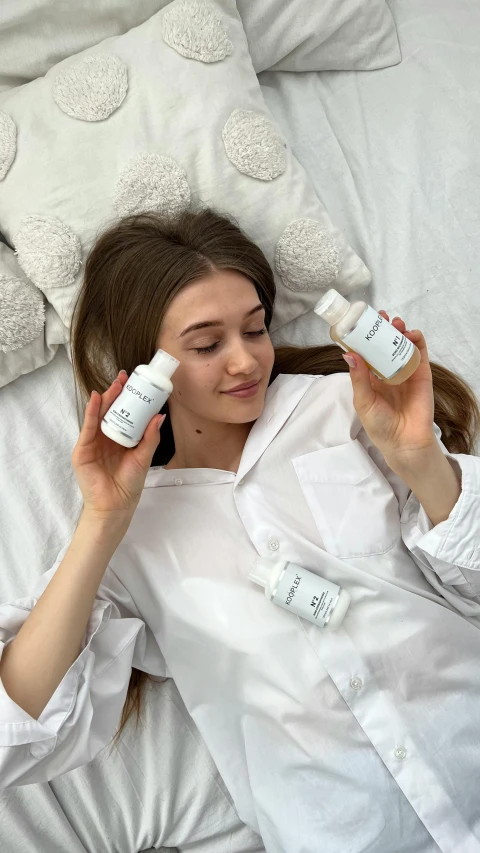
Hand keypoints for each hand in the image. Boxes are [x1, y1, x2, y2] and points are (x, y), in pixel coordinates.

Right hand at [71, 371, 164, 524]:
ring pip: (98, 415)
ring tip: (115, 385)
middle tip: (125, 377)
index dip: (128, 398)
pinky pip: (87, 427)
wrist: (115, 505)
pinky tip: (95, 400)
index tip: (136, 383)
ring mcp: (93, 442)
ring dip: (105, 398)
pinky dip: (90, 412)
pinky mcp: (83, 449)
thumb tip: (159, 416)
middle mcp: (106, 438)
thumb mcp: (143, 457)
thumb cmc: (129, 484)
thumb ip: (150, 437)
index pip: (124, 413)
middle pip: (110, 410)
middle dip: (116, 393)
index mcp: (121, 438)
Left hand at [343, 312, 435, 467]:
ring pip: (401, 345)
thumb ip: (359, 378)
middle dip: (382, 329)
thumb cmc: (380, 425)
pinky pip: (419, 353)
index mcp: (371, 377)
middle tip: (381, 317)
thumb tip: (349, 354)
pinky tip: (411, 334)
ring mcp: (405, 370)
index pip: (366, 352)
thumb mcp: (363, 401)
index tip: (361, 322)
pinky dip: (417, 340)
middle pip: (384, 344)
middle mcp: (387, 371)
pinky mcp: (421, 373)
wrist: (405, 440)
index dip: (364, 336)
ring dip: (399, 331)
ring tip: (396, 323)